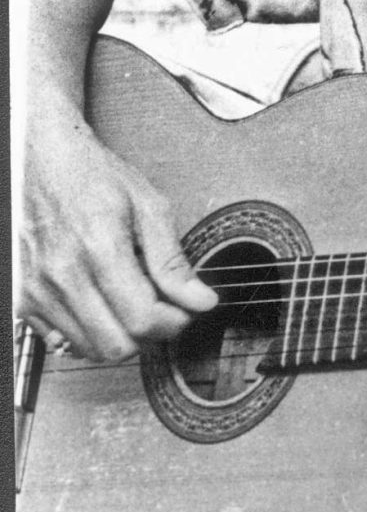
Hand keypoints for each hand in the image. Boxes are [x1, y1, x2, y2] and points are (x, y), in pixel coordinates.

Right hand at [19, 108, 216, 361]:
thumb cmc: (93, 177)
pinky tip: (105, 305)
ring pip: (89, 348)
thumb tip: (199, 299)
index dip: (174, 322)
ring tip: (136, 302)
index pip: (141, 318)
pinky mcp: (22, 297)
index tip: (189, 310)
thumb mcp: (148, 206)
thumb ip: (172, 260)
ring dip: (121, 335)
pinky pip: (61, 340)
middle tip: (167, 311)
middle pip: (115, 344)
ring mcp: (36, 291)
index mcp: (98, 249)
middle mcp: (61, 276)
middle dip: (151, 334)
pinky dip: (90, 332)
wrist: (42, 163)